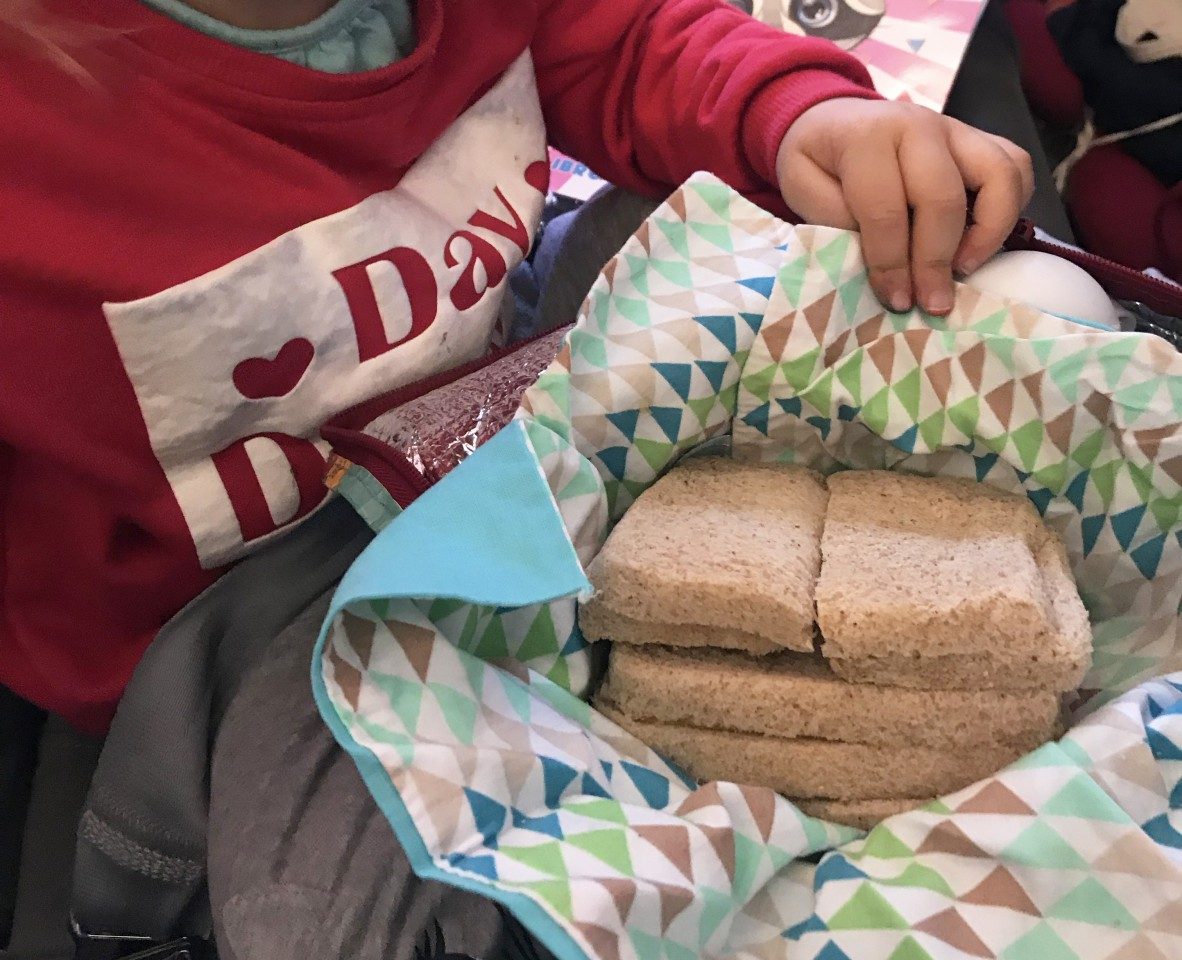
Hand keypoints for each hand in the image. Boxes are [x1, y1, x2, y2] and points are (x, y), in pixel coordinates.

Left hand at [776, 98, 1033, 315]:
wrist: (835, 121)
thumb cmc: (819, 162)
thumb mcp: (802, 187)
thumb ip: (833, 219)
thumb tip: (882, 260)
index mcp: (869, 137)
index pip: (885, 209)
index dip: (891, 263)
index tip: (896, 300)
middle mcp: (920, 126)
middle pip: (942, 198)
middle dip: (936, 260)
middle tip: (932, 302)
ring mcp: (957, 129)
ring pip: (1001, 174)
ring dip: (989, 232)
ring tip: (964, 270)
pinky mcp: (980, 140)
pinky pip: (1016, 168)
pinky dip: (1009, 209)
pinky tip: (980, 244)